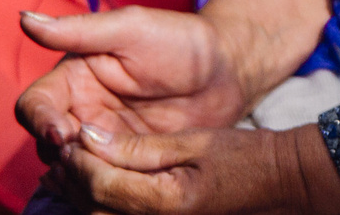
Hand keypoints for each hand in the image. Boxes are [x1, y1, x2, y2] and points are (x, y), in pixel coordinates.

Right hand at [17, 8, 252, 168]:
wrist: (228, 71)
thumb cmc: (181, 41)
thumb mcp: (131, 30)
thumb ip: (79, 30)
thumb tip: (23, 18)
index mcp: (73, 80)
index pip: (34, 106)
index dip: (39, 122)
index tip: (62, 132)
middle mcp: (81, 114)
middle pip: (46, 145)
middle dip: (60, 154)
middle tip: (88, 154)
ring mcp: (105, 143)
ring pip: (72, 171)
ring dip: (82, 174)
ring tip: (111, 168)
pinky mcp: (129, 164)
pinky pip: (105, 184)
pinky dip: (106, 188)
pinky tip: (125, 183)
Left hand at [50, 122, 338, 214]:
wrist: (278, 181)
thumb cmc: (243, 156)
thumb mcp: (195, 141)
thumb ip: (141, 147)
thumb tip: (90, 138)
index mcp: (167, 202)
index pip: (103, 185)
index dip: (80, 159)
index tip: (71, 132)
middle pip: (94, 207)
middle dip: (73, 178)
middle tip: (60, 147)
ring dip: (78, 192)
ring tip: (64, 165)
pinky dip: (96, 203)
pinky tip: (85, 184)